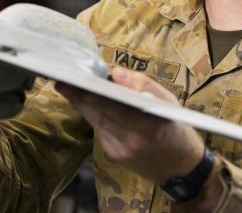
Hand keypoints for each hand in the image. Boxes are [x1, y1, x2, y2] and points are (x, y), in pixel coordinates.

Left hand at [57, 67, 204, 183]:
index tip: (71, 80)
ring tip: (68, 88)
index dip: (88, 93)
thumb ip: (143, 85)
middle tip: (60, 80)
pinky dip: (93, 116)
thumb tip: (115, 73)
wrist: (180, 167)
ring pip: (95, 122)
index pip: (110, 106)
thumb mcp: (168, 102)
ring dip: (81, 105)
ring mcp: (119, 151)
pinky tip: (86, 104)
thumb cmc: (177, 129)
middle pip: (96, 114)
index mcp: (147, 125)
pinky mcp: (113, 156)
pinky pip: (100, 131)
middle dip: (78, 96)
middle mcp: (130, 141)